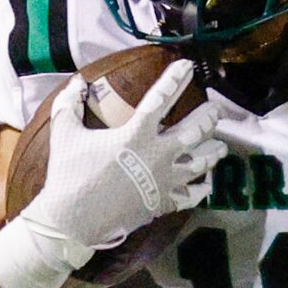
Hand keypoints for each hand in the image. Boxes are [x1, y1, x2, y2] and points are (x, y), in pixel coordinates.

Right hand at [21, 60, 222, 257]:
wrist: (74, 221)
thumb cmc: (69, 174)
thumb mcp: (65, 133)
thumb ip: (69, 104)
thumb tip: (76, 83)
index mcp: (137, 134)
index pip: (161, 98)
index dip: (175, 79)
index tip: (188, 66)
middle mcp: (158, 155)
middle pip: (195, 131)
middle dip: (209, 117)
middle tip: (217, 109)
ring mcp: (164, 181)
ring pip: (201, 163)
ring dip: (213, 152)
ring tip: (221, 146)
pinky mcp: (164, 203)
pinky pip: (192, 195)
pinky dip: (202, 188)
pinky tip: (207, 183)